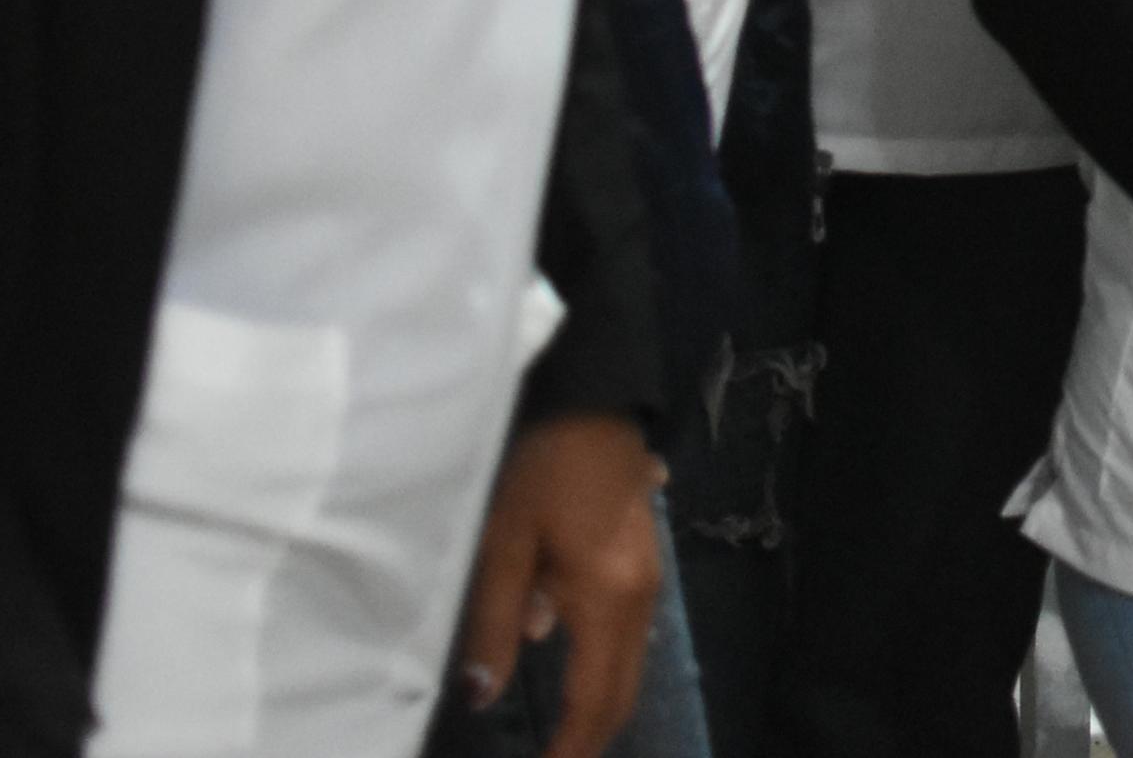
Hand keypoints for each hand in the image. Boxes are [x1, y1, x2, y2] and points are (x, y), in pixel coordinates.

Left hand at [454, 412, 664, 757]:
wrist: (594, 409)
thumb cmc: (541, 471)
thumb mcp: (502, 545)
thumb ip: (494, 622)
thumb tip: (483, 695)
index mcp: (606, 601)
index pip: (593, 700)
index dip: (570, 748)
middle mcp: (640, 602)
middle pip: (622, 693)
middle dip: (589, 739)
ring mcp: (650, 584)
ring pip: (631, 670)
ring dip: (598, 708)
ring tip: (558, 736)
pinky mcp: (645, 568)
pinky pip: (630, 641)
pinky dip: (605, 674)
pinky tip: (572, 677)